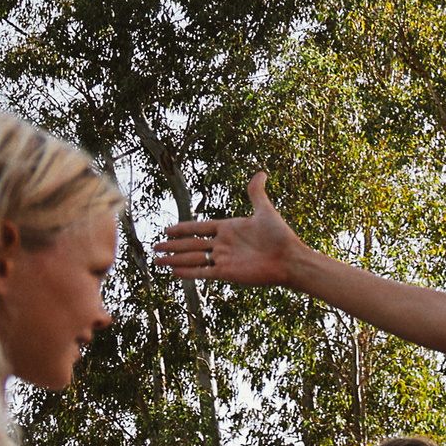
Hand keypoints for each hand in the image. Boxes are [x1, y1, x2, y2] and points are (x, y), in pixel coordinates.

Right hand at [154, 170, 304, 285]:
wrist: (290, 259)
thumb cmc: (280, 235)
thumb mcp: (265, 211)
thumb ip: (256, 193)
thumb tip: (261, 173)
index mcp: (228, 228)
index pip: (199, 228)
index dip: (183, 229)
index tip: (167, 230)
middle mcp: (223, 244)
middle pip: (191, 244)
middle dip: (172, 246)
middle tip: (155, 247)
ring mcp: (224, 259)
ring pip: (193, 259)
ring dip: (175, 260)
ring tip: (157, 261)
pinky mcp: (227, 273)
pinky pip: (203, 272)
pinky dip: (188, 273)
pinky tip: (174, 273)